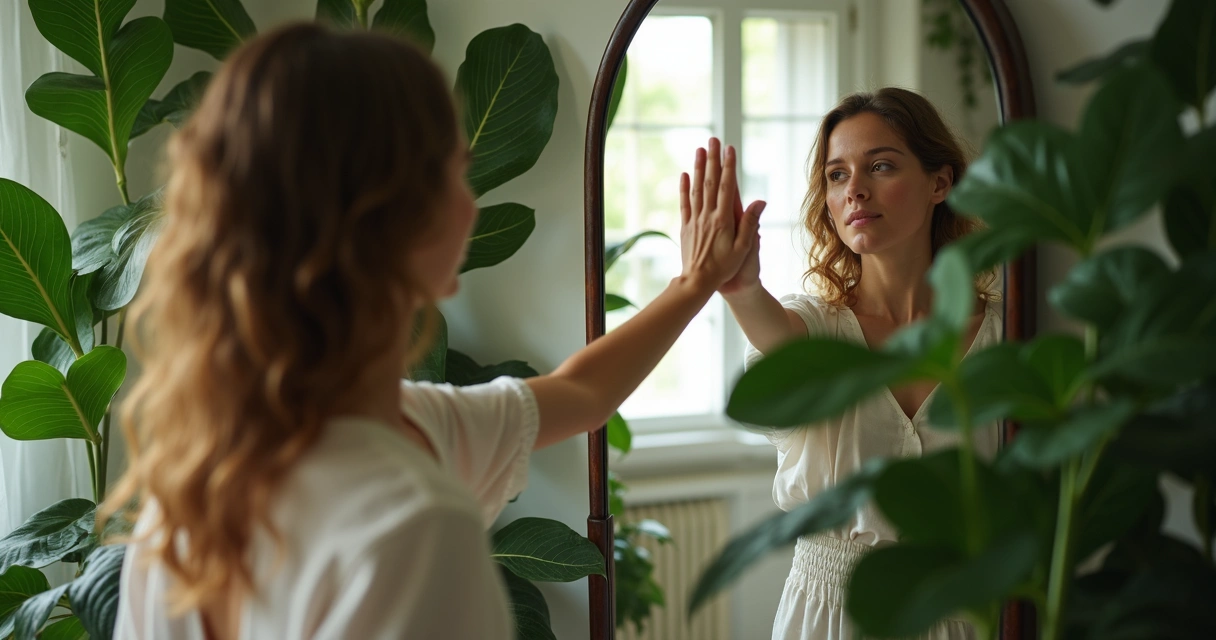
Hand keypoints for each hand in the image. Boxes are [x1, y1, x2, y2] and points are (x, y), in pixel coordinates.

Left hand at [679, 138, 760, 290]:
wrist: (697, 282)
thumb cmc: (724, 268)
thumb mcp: (743, 248)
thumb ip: (750, 223)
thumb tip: (760, 201)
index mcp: (723, 220)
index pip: (728, 187)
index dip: (729, 166)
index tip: (730, 149)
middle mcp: (707, 216)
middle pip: (711, 182)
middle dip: (713, 159)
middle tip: (713, 140)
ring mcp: (695, 220)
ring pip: (696, 188)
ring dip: (698, 167)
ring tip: (699, 150)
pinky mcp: (685, 226)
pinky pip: (684, 203)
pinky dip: (684, 187)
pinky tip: (685, 174)